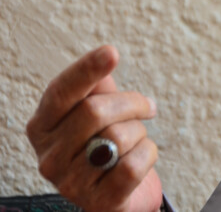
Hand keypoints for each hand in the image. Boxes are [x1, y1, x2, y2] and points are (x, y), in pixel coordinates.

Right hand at [26, 45, 162, 211]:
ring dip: (140, 132)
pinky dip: (148, 153)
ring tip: (136, 139)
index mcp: (42, 126)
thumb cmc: (104, 144)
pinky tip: (141, 156)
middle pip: (95, 111)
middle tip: (147, 107)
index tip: (111, 52)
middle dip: (132, 103)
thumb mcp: (95, 112)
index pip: (61, 92)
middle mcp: (49, 156)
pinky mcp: (97, 201)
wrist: (114, 194)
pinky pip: (133, 165)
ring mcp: (70, 182)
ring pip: (118, 137)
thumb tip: (105, 59)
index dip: (86, 70)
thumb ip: (96, 87)